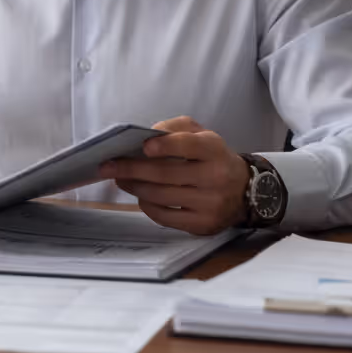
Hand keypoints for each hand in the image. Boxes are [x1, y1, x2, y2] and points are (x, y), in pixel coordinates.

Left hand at [98, 116, 248, 234]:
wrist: (244, 191)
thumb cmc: (212, 158)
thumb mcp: (201, 134)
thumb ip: (176, 128)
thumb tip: (147, 135)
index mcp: (214, 149)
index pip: (188, 145)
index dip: (165, 145)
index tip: (143, 146)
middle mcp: (215, 177)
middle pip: (165, 173)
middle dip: (131, 169)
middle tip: (107, 165)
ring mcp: (210, 204)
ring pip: (161, 196)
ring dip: (134, 187)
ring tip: (120, 179)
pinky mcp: (202, 225)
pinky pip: (165, 216)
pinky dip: (147, 205)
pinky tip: (140, 196)